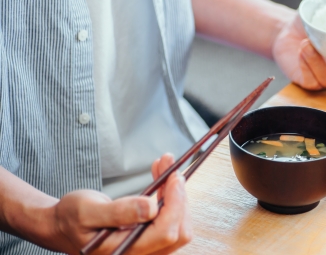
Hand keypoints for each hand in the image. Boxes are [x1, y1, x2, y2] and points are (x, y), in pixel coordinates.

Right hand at [52, 154, 191, 254]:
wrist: (61, 226)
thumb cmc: (70, 218)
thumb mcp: (88, 211)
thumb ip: (118, 212)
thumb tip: (151, 208)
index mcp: (124, 253)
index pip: (165, 232)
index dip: (175, 204)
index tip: (174, 177)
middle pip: (178, 231)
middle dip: (178, 195)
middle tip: (169, 164)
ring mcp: (146, 249)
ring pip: (178, 224)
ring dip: (176, 193)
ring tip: (164, 165)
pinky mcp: (148, 239)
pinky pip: (169, 220)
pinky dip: (170, 197)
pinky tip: (161, 177)